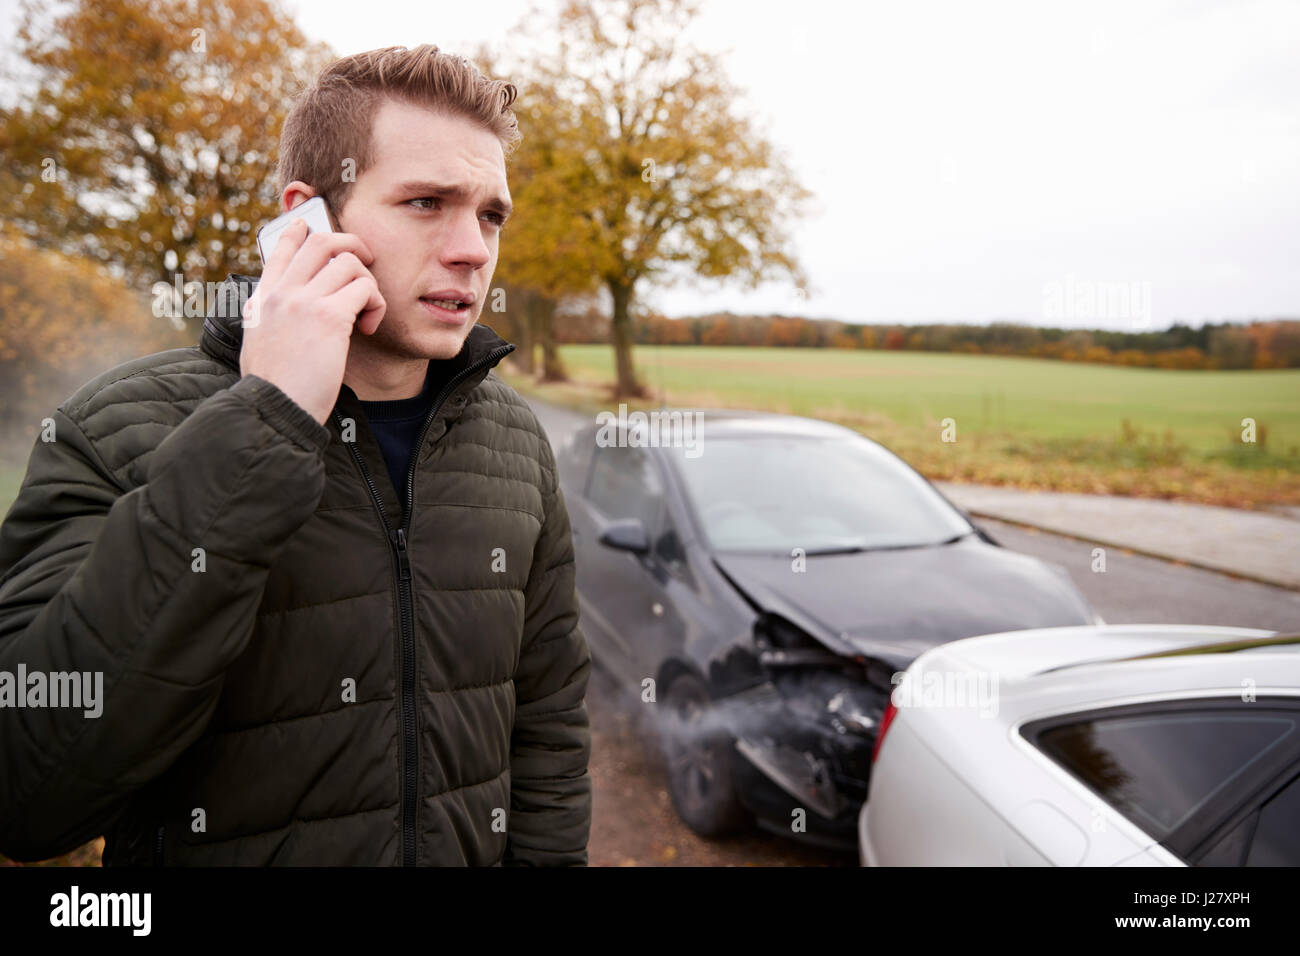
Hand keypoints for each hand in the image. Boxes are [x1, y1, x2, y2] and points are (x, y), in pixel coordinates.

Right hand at [239, 218, 386, 424]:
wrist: (275, 410)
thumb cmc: (274, 388)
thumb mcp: (259, 343)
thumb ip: (269, 319)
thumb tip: (273, 306)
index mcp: (264, 299)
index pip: (281, 248)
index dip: (300, 231)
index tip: (309, 224)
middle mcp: (282, 293)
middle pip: (322, 241)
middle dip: (352, 245)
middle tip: (366, 264)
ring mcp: (304, 301)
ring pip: (350, 262)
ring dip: (368, 285)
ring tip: (365, 314)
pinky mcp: (329, 317)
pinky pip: (365, 288)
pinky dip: (375, 304)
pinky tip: (367, 327)